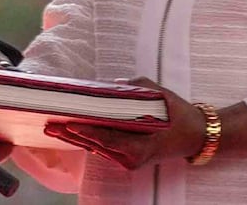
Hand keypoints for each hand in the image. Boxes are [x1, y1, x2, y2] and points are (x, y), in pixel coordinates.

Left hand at [43, 77, 205, 169]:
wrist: (196, 135)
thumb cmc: (178, 114)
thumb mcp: (158, 95)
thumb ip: (133, 89)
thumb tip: (109, 84)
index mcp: (140, 146)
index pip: (107, 138)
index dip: (85, 130)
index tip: (67, 123)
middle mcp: (133, 157)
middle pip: (96, 145)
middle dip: (72, 135)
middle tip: (50, 125)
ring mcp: (131, 160)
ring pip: (98, 148)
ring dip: (77, 138)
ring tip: (55, 127)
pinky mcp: (130, 159)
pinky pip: (106, 148)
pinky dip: (90, 140)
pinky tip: (73, 132)